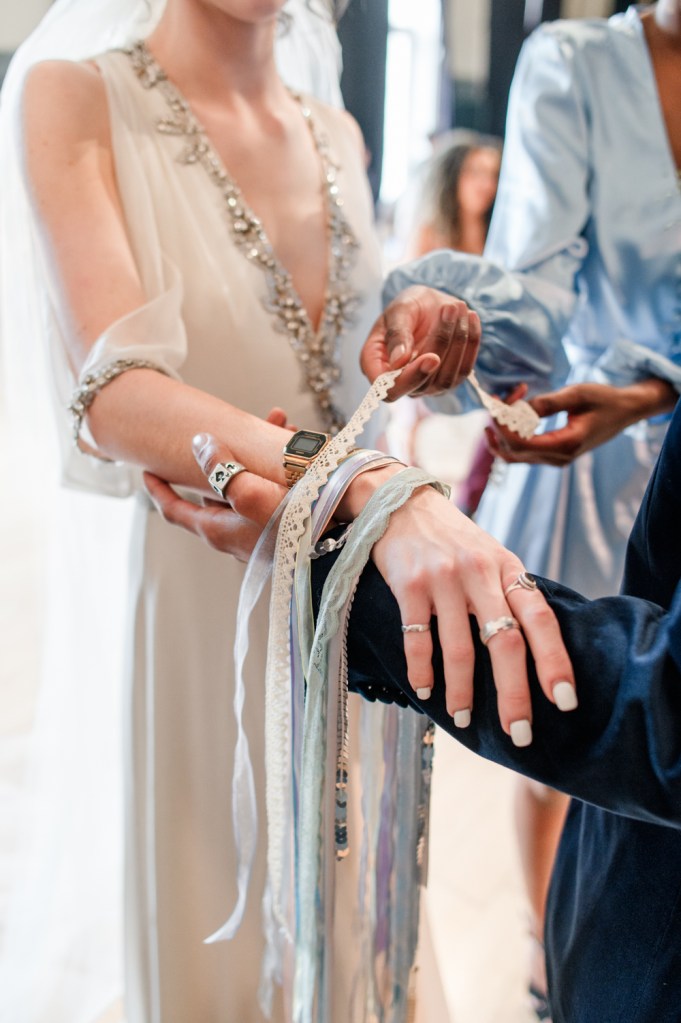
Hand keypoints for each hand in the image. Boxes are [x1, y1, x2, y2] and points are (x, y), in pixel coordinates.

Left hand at [144, 431, 286, 562]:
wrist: (348, 545)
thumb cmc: (299, 526)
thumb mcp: (252, 494)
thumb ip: (221, 469)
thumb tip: (199, 444)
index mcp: (219, 530)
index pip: (175, 510)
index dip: (158, 489)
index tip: (146, 470)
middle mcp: (237, 533)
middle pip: (218, 489)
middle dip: (229, 453)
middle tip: (244, 423)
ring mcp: (263, 532)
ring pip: (251, 484)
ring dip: (260, 454)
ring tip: (283, 424)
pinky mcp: (288, 528)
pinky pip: (276, 492)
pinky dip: (281, 468)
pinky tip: (300, 447)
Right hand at [360, 285, 480, 400]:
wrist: (427, 305)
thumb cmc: (407, 306)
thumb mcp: (398, 310)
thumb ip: (396, 334)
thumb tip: (398, 361)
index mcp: (376, 366)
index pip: (390, 390)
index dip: (411, 379)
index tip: (432, 356)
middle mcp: (401, 382)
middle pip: (423, 384)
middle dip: (440, 345)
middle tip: (449, 308)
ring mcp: (426, 385)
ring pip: (446, 379)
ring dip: (457, 341)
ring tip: (457, 306)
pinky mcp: (449, 379)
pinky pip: (464, 370)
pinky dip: (471, 342)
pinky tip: (470, 317)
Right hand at [370, 485, 575, 743]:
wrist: (401, 503)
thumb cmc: (452, 539)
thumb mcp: (490, 556)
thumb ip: (509, 594)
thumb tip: (533, 651)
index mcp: (507, 568)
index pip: (540, 619)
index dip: (554, 661)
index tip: (564, 701)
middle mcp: (480, 573)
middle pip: (505, 642)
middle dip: (514, 693)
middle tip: (519, 733)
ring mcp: (444, 578)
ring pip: (460, 648)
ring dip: (462, 691)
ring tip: (464, 716)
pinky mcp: (409, 584)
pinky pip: (418, 638)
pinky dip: (422, 670)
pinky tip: (425, 689)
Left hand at [487, 379, 677, 465]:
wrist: (624, 411)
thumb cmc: (604, 399)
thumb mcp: (577, 394)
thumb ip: (547, 402)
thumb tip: (517, 409)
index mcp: (566, 444)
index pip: (521, 444)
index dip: (502, 426)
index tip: (496, 402)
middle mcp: (558, 458)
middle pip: (513, 452)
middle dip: (499, 426)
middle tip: (497, 399)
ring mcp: (555, 459)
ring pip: (514, 456)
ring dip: (502, 432)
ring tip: (500, 406)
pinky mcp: (553, 454)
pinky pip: (523, 452)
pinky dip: (511, 435)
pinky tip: (509, 416)